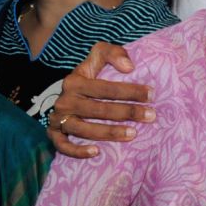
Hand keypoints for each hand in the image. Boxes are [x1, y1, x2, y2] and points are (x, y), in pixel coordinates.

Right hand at [48, 42, 153, 157]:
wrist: (69, 93)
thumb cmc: (91, 75)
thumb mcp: (99, 56)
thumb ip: (113, 53)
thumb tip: (129, 67)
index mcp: (75, 81)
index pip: (105, 88)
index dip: (129, 91)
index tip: (151, 95)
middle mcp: (65, 101)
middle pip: (98, 109)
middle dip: (127, 112)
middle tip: (151, 115)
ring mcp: (58, 119)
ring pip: (83, 129)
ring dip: (109, 133)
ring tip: (133, 133)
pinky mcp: (54, 134)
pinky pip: (63, 146)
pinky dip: (77, 151)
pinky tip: (97, 152)